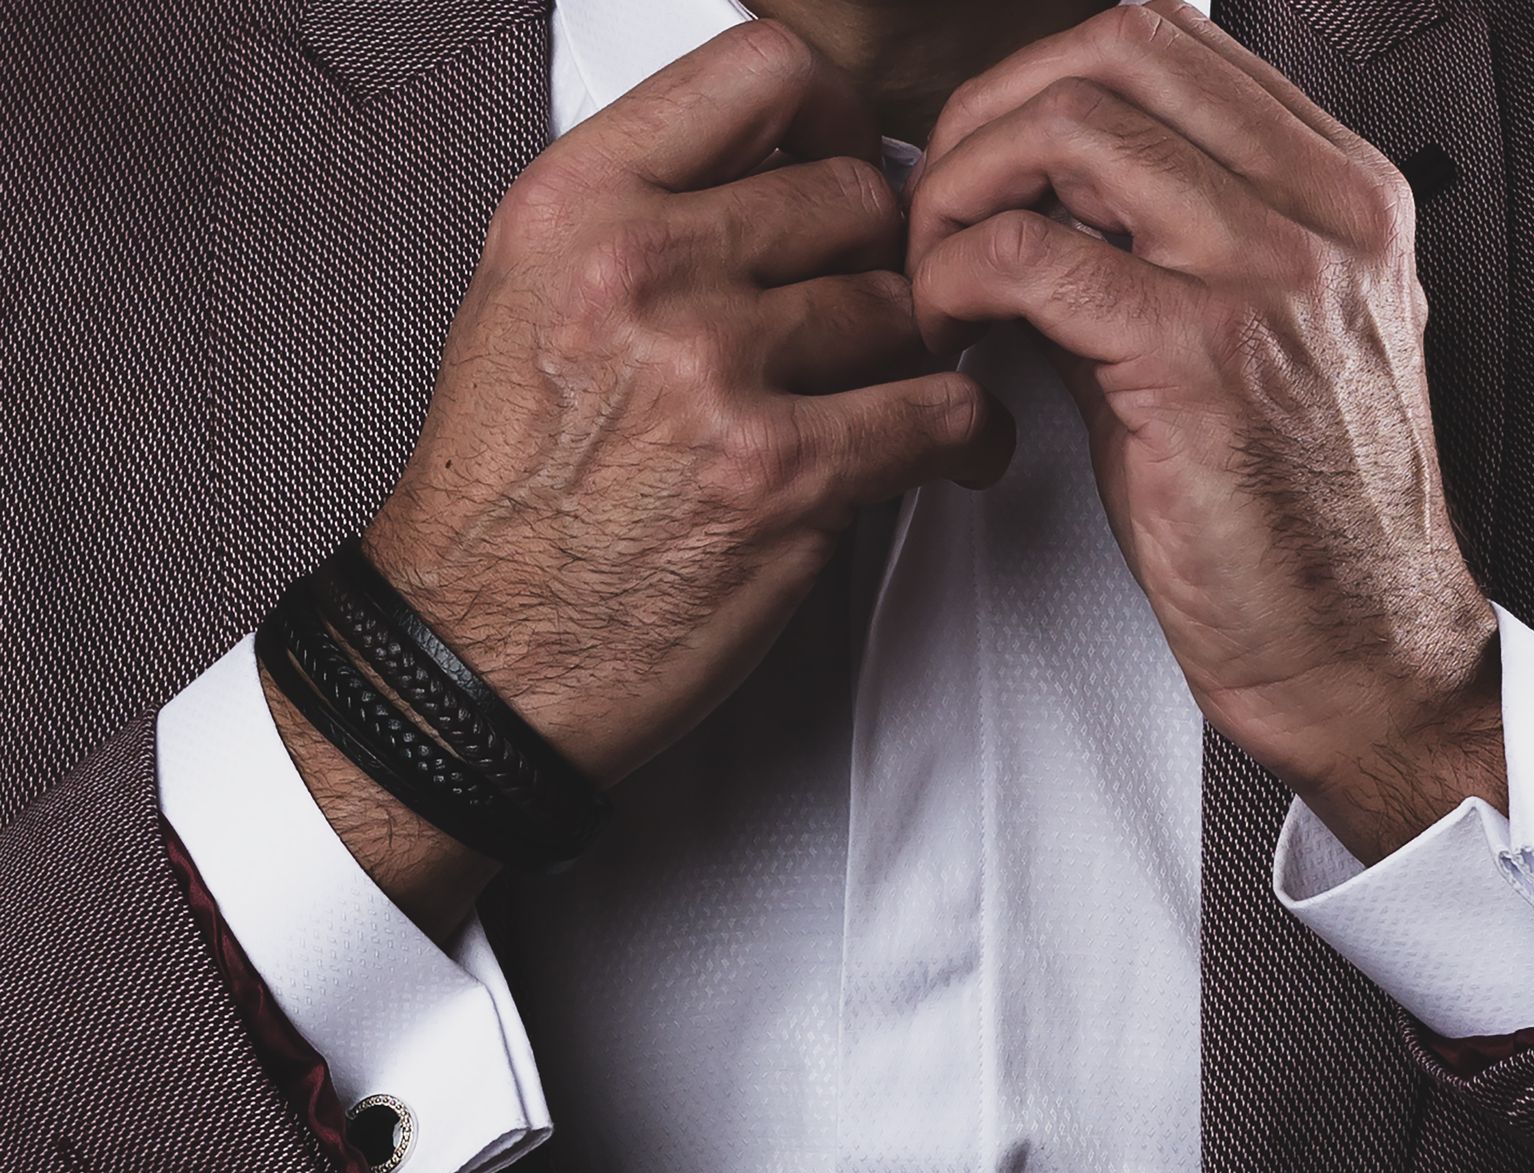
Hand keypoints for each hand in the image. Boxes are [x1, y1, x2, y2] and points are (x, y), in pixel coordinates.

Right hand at [273, 21, 1013, 932]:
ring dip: (919, 354)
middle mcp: (643, 268)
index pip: (765, 70)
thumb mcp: (531, 300)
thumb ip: (652, 214)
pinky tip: (956, 453)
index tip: (848, 164)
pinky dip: (972, 437)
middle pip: (856, 194)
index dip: (836, 115)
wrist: (474, 655)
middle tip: (877, 310)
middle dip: (882, 255)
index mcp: (576, 204)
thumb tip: (796, 168)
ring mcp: (712, 371)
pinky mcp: (780, 476)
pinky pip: (944, 412)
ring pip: (903, 306)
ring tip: (897, 396)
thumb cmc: (508, 492)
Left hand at [906, 0, 1501, 863]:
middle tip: (940, 205)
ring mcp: (1272, 274)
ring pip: (1068, 126)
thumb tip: (1015, 198)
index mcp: (1342, 190)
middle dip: (990, 112)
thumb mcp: (1245, 341)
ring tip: (936, 274)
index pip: (1169, 41)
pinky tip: (950, 330)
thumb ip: (1149, 247)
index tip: (987, 162)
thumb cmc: (1293, 515)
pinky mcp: (1204, 358)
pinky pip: (1032, 253)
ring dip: (961, 188)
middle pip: (1115, 46)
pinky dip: (956, 275)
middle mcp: (1323, 210)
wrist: (1356, 648)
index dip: (1043, 81)